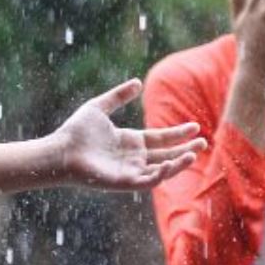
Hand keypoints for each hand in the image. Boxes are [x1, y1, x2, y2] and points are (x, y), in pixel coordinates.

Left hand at [52, 80, 206, 189]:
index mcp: (130, 142)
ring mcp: (130, 171)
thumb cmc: (76, 131)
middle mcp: (133, 158)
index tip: (195, 126)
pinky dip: (161, 174)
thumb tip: (138, 82)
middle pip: (167, 155)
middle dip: (186, 150)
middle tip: (204, 143)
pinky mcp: (124, 182)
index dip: (178, 133)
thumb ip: (119, 96)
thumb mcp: (100, 106)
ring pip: (162, 170)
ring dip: (178, 164)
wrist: (60, 150)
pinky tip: (171, 163)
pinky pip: (148, 181)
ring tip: (194, 154)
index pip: (161, 139)